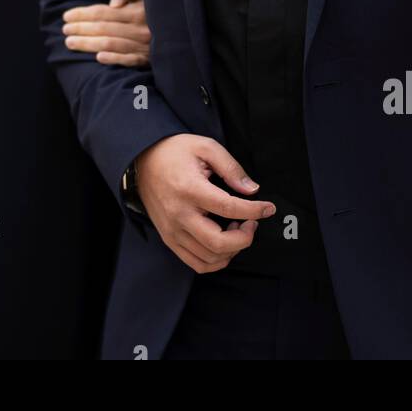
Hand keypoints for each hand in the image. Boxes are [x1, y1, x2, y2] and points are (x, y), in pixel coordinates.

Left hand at [62, 0, 151, 67]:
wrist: (180, 23)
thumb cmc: (153, 3)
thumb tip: (112, 4)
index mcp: (137, 10)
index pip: (103, 13)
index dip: (82, 14)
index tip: (66, 16)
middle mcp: (141, 28)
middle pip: (103, 29)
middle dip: (81, 29)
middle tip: (64, 30)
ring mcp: (145, 45)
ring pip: (111, 45)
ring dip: (88, 44)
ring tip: (71, 42)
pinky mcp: (149, 59)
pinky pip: (130, 60)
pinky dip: (114, 59)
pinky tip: (98, 58)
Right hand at [134, 134, 275, 273]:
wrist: (142, 161)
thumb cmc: (175, 152)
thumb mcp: (205, 147)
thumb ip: (231, 168)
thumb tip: (252, 190)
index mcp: (189, 189)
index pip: (228, 208)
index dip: (254, 211)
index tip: (268, 208)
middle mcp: (179, 215)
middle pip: (219, 243)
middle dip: (245, 238)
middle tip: (252, 223)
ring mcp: (172, 231)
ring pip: (210, 258)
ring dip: (232, 249)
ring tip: (236, 228)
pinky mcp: (169, 239)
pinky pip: (197, 263)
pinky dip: (216, 260)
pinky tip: (224, 243)